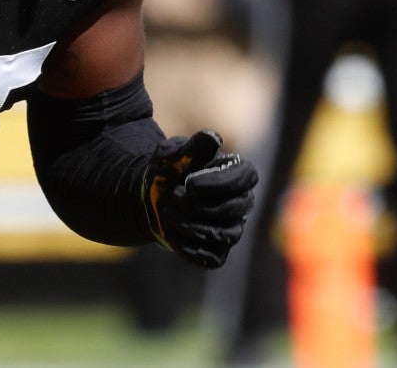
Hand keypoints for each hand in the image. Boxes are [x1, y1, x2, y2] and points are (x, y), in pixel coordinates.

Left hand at [142, 129, 257, 268]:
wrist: (149, 197)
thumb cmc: (166, 171)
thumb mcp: (172, 154)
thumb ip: (191, 148)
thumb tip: (213, 138)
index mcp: (235, 173)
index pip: (247, 177)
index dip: (219, 182)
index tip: (189, 182)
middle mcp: (240, 201)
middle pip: (233, 208)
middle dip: (197, 205)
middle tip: (171, 195)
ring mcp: (231, 228)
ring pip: (224, 234)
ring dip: (190, 225)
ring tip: (165, 212)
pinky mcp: (218, 251)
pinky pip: (213, 258)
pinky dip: (189, 248)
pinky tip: (170, 234)